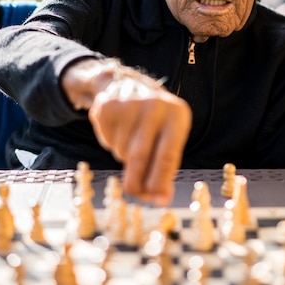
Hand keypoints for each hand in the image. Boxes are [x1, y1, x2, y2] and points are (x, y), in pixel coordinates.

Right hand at [62, 59, 191, 205]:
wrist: (127, 84)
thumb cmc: (154, 121)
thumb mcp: (168, 138)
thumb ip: (165, 168)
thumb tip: (161, 198)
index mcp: (177, 115)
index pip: (167, 156)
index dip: (159, 181)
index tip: (156, 200)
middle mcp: (154, 106)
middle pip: (140, 155)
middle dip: (136, 180)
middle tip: (133, 193)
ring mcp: (128, 104)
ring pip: (122, 150)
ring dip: (123, 155)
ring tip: (130, 140)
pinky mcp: (107, 106)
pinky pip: (107, 140)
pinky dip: (111, 143)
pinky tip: (118, 130)